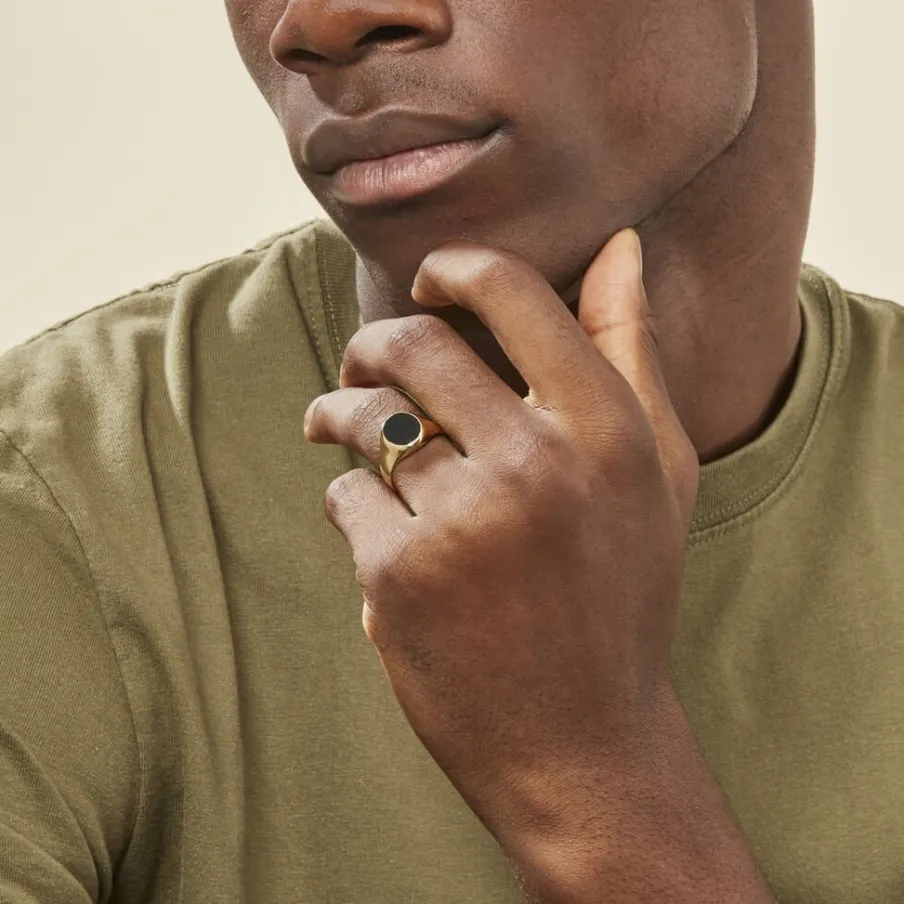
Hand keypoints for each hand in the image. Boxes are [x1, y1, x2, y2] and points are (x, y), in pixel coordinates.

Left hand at [304, 229, 699, 870]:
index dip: (454, 268)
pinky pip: (345, 496)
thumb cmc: (620, 596)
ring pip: (362, 418)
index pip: (508, 290)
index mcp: (606, 427)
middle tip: (361, 360)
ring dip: (338, 414)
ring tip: (331, 423)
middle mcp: (536, 463)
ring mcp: (463, 521)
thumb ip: (631, 351)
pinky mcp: (399, 576)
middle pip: (412, 343)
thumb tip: (620, 247)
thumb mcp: (656, 473)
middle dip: (371, 343)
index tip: (430, 281)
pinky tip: (377, 531)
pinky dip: (352, 504)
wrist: (582, 742)